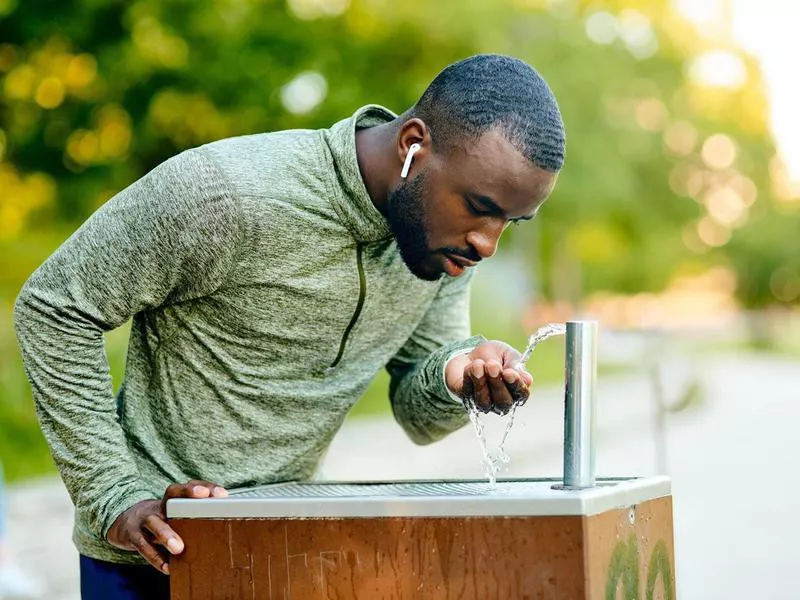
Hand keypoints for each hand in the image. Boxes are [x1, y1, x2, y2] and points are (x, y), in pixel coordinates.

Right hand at [106, 480, 228, 573]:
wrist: (125, 522)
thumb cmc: (161, 518)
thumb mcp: (174, 513)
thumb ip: (195, 514)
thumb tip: (224, 523)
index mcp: (172, 499)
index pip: (189, 486)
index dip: (204, 487)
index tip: (222, 494)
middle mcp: (159, 505)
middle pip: (171, 495)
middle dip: (187, 496)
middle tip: (204, 506)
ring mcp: (145, 519)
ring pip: (155, 522)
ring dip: (167, 535)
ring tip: (179, 548)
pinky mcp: (133, 536)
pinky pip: (143, 546)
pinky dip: (156, 558)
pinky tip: (168, 567)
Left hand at [445, 340, 532, 414]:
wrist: (469, 352)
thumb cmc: (493, 355)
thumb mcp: (506, 354)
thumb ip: (515, 365)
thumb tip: (527, 380)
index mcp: (515, 391)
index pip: (521, 394)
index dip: (516, 385)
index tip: (509, 372)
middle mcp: (500, 401)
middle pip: (503, 402)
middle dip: (497, 384)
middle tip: (492, 366)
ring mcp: (483, 402)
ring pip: (484, 401)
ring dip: (481, 382)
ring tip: (479, 364)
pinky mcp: (466, 398)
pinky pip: (468, 392)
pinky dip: (469, 377)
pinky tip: (471, 365)